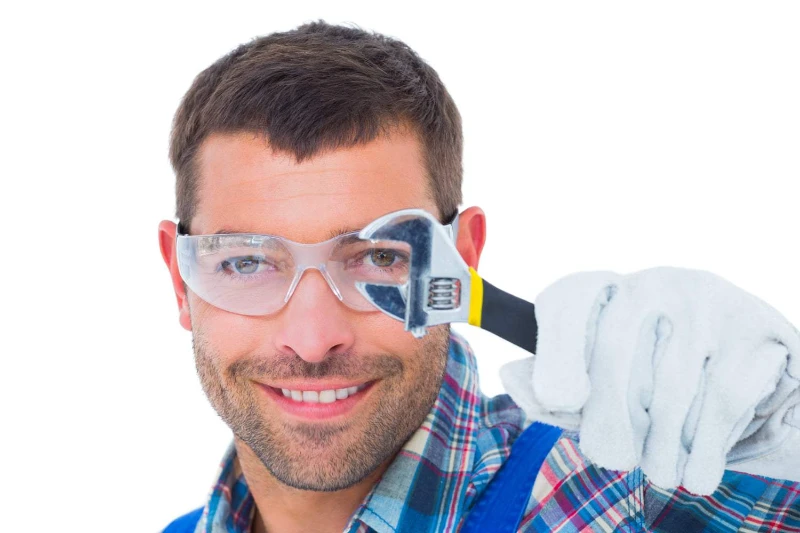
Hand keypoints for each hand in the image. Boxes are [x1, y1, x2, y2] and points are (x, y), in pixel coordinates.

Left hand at [500, 267, 799, 494]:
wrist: (744, 372)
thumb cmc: (650, 383)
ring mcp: (704, 301)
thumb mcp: (596, 385)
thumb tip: (510, 375)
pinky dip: (705, 450)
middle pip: (614, 354)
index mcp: (604, 291)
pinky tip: (695, 471)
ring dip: (662, 446)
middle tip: (614, 457)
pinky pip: (720, 402)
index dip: (556, 351)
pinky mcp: (750, 330)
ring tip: (661, 470)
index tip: (562, 397)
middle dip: (610, 420)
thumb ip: (550, 388)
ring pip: (669, 389)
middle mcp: (652, 284)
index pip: (568, 304)